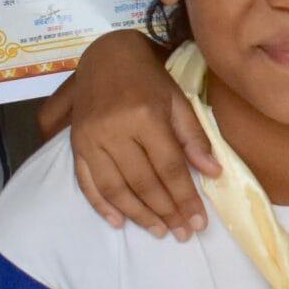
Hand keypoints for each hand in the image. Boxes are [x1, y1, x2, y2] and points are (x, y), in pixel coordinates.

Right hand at [45, 31, 214, 238]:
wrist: (106, 56)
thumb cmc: (148, 78)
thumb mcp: (178, 100)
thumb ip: (194, 137)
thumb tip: (212, 173)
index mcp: (144, 117)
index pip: (169, 168)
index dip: (185, 197)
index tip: (199, 220)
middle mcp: (114, 130)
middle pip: (143, 182)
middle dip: (165, 212)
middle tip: (183, 233)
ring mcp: (90, 139)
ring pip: (115, 188)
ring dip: (138, 215)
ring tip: (159, 231)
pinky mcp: (76, 144)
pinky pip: (86, 182)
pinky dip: (102, 205)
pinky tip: (119, 222)